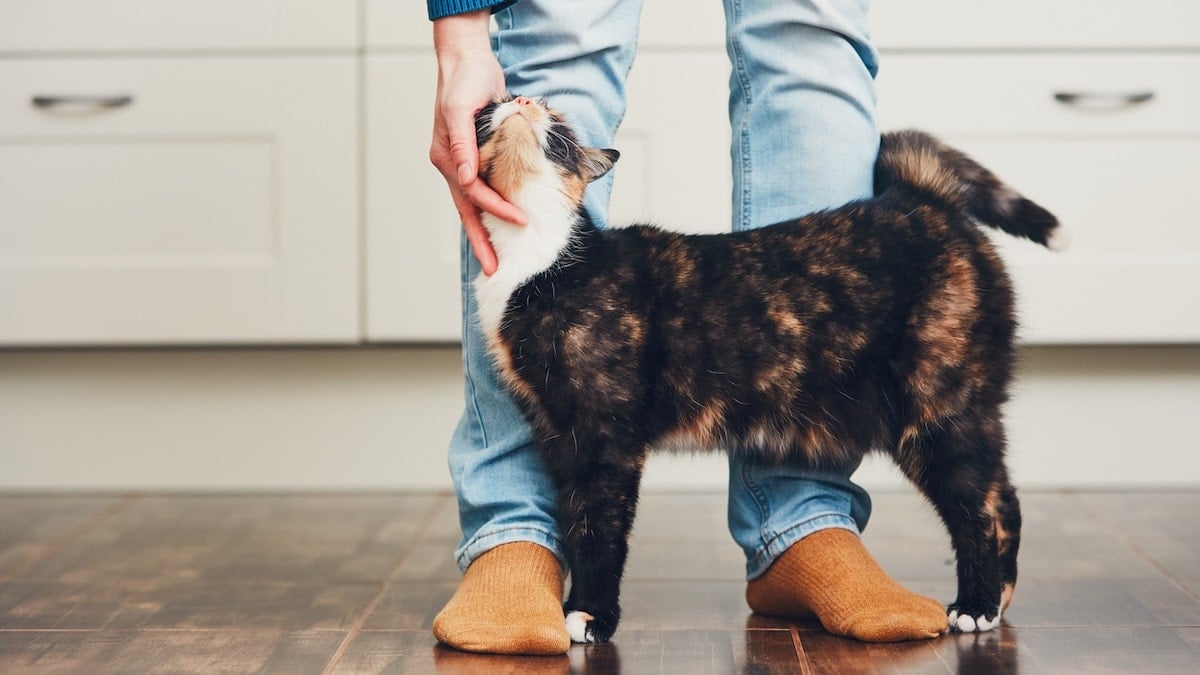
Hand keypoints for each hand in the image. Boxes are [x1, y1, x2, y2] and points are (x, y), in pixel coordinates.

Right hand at [430, 11, 525, 275]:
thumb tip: (464, 176)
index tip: (521, 221)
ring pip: (474, 205)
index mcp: (447, 157)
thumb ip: (462, 143)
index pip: (474, 193)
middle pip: (468, 211)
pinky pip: (482, 190)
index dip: (497, 209)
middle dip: (480, 242)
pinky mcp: (475, 156)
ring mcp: (462, 162)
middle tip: (492, 271)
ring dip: (484, 231)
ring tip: (494, 258)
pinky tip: (499, 224)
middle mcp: (453, 164)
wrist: (467, 60)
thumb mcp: (461, 107)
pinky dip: (490, 209)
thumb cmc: (465, 80)